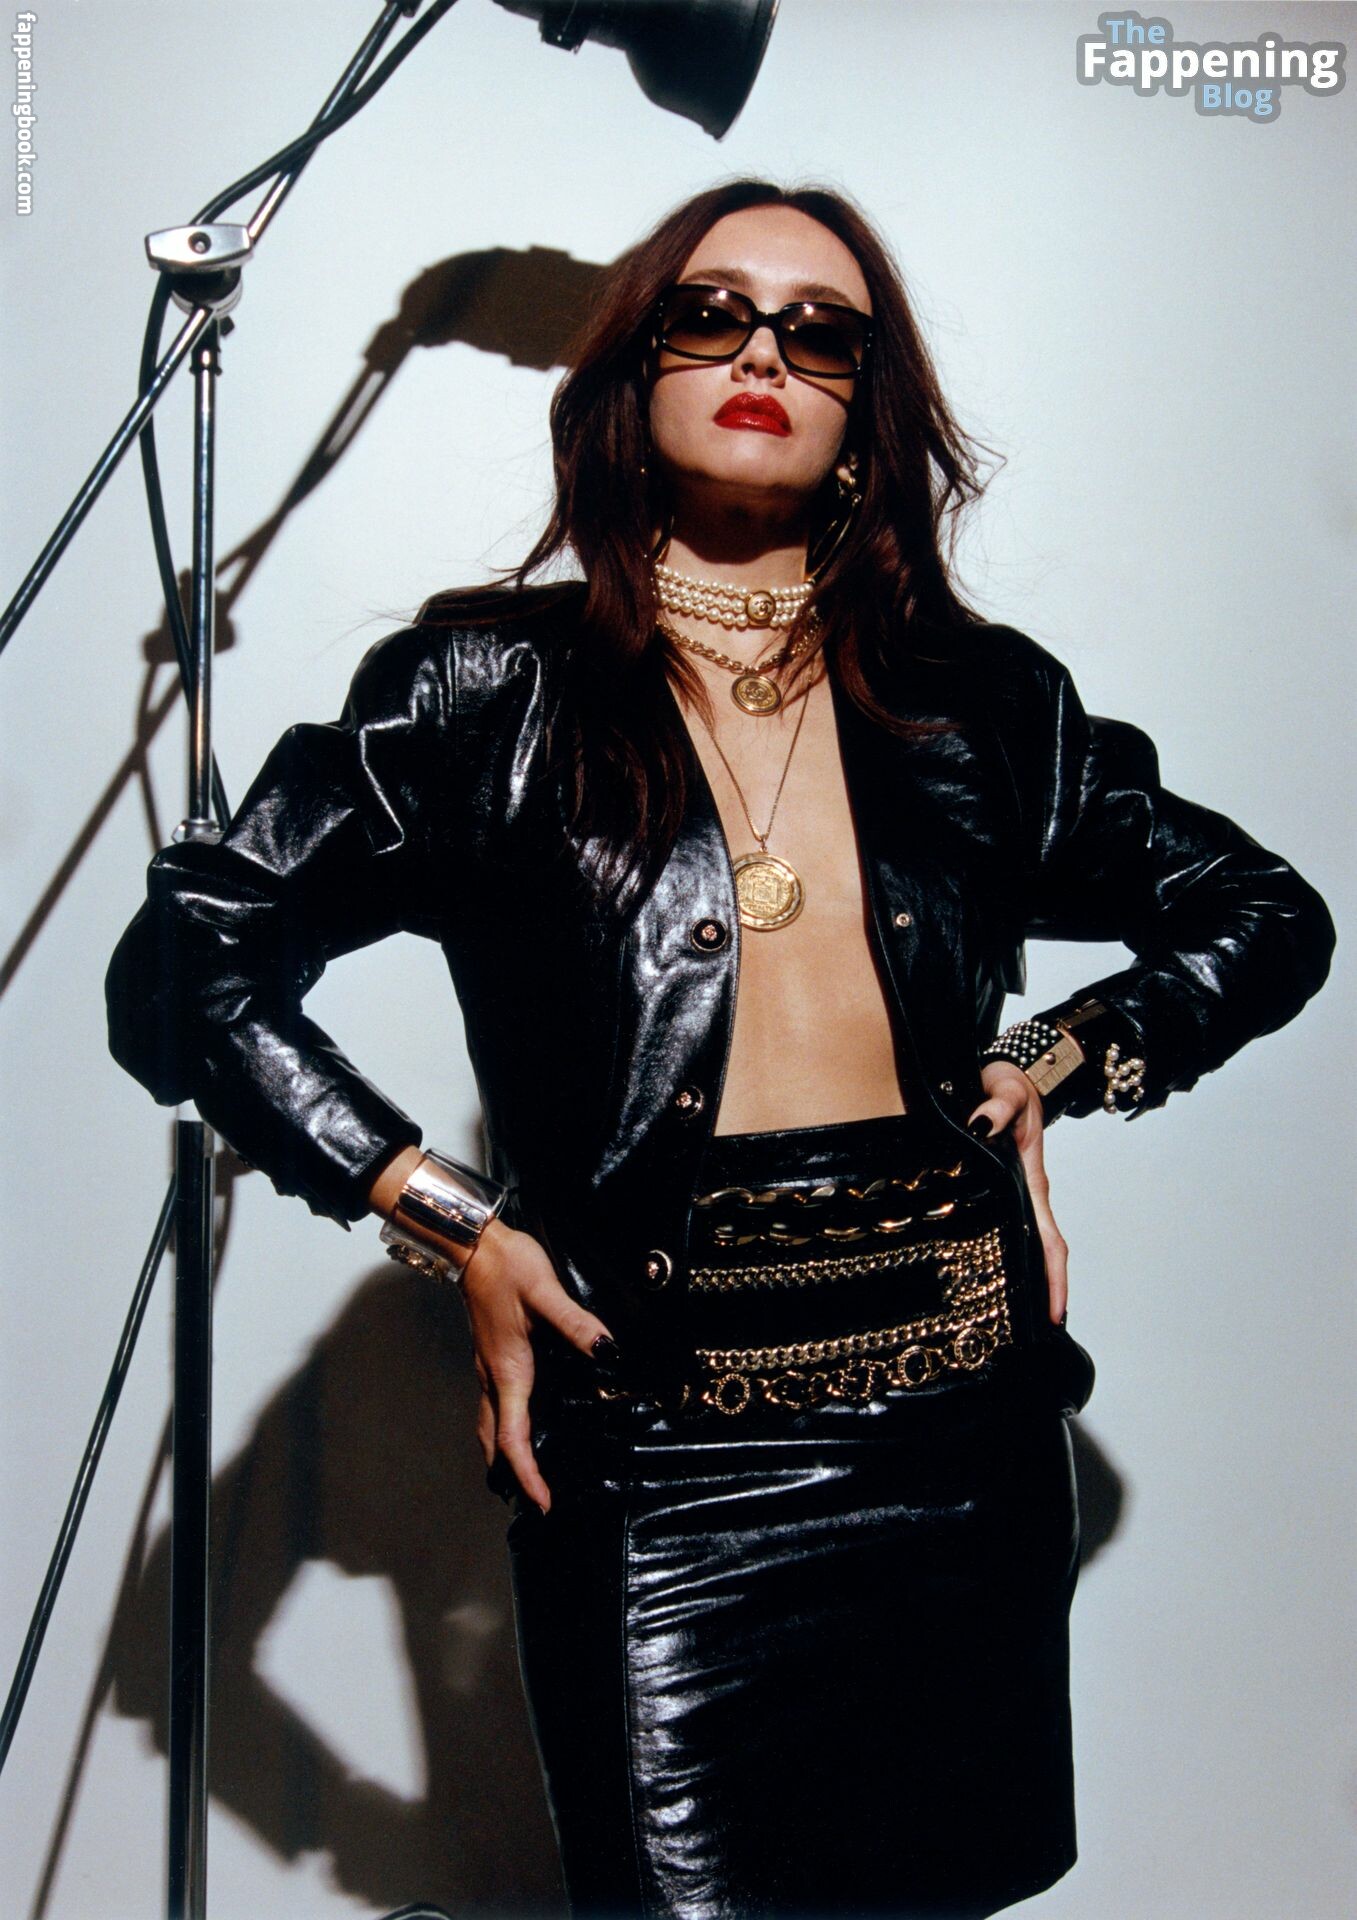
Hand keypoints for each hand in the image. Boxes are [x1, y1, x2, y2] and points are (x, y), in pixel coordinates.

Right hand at [456, 1216, 618, 1512]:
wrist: (473, 1246)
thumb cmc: (507, 1267)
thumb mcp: (545, 1291)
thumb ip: (576, 1323)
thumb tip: (607, 1352)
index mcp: (508, 1370)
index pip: (513, 1435)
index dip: (526, 1472)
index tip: (542, 1501)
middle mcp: (493, 1376)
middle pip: (495, 1440)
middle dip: (511, 1474)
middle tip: (534, 1501)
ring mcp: (488, 1367)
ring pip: (490, 1425)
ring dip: (504, 1453)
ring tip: (524, 1476)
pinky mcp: (491, 1356)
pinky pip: (494, 1405)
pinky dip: (505, 1428)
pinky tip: (522, 1423)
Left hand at [967, 1062, 1066, 1326]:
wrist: (1008, 1075)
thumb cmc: (1008, 1083)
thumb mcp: (1006, 1088)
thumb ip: (998, 1105)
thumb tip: (983, 1122)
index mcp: (1032, 1180)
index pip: (1049, 1238)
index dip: (1054, 1278)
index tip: (1055, 1314)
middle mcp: (1026, 1195)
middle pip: (1038, 1253)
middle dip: (1037, 1294)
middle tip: (1023, 1337)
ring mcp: (1013, 1194)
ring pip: (1019, 1243)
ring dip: (1018, 1279)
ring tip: (1001, 1321)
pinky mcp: (997, 1189)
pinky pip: (1002, 1227)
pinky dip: (997, 1253)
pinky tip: (978, 1274)